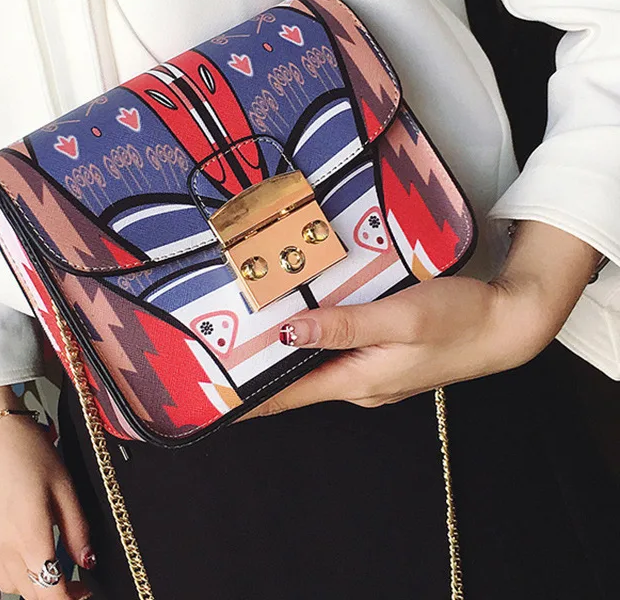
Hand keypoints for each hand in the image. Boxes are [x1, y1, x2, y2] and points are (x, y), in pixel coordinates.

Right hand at [0, 387, 92, 598]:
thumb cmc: (25, 449)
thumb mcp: (63, 484)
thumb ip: (76, 527)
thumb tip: (87, 561)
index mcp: (28, 538)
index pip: (50, 591)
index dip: (71, 598)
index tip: (85, 589)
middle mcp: (0, 549)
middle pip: (28, 592)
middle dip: (52, 591)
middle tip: (70, 578)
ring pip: (4, 584)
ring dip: (28, 583)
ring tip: (43, 562)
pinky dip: (1, 574)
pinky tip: (13, 556)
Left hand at [248, 220, 602, 414]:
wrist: (504, 326)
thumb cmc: (457, 320)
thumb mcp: (397, 317)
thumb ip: (343, 325)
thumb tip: (289, 332)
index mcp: (358, 381)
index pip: (288, 397)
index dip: (248, 398)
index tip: (211, 396)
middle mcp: (361, 385)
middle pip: (298, 382)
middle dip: (260, 371)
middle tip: (219, 349)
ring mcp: (374, 374)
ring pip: (318, 366)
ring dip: (287, 354)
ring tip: (250, 332)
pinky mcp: (385, 358)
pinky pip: (338, 354)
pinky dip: (316, 341)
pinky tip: (306, 320)